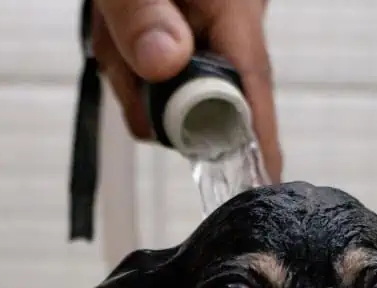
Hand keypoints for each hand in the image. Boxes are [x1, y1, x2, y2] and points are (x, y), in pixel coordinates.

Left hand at [91, 0, 282, 180]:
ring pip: (172, 94)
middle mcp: (231, 25)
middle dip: (149, 95)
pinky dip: (128, 65)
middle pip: (203, 102)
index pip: (253, 88)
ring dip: (131, 76)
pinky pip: (159, 77)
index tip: (262, 182)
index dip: (256, 139)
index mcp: (233, 8)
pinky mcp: (188, 42)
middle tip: (118, 54)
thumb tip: (165, 62)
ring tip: (114, 29)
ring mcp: (211, 36)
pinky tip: (118, 33)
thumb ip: (140, 13)